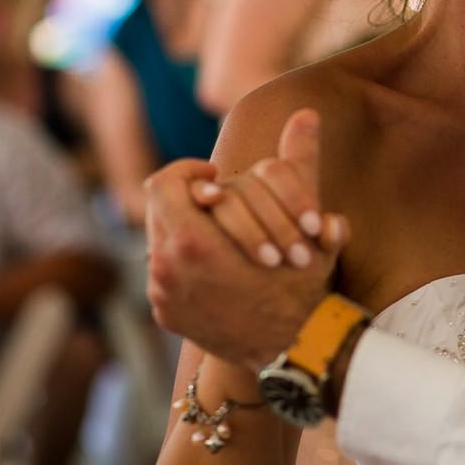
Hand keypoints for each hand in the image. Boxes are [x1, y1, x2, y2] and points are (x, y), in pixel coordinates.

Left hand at [146, 111, 348, 371]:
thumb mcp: (306, 220)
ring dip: (186, 230)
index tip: (217, 177)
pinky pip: (163, 274)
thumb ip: (300, 163)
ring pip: (159, 241)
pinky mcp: (165, 316)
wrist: (296, 351)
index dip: (189, 172)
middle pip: (157, 209)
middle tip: (219, 202)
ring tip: (219, 233)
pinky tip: (216, 265)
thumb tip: (307, 113)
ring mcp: (162, 295)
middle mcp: (166, 268)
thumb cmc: (304, 284)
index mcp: (192, 241)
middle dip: (187, 200)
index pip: (164, 183)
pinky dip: (184, 263)